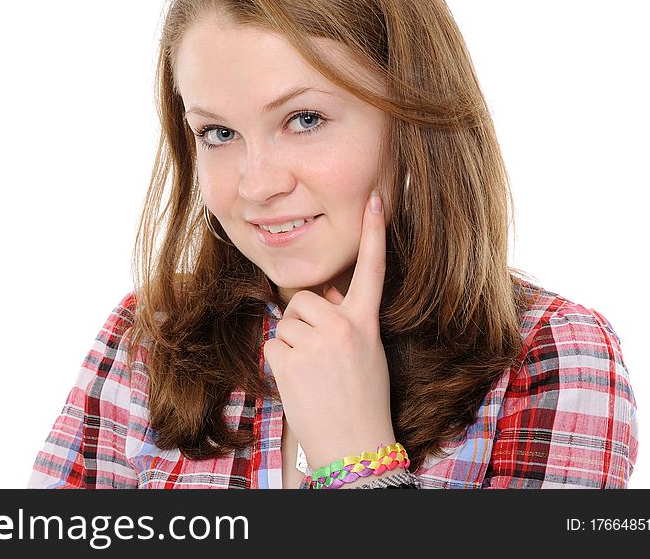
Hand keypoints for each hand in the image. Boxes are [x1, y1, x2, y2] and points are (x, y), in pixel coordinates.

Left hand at [263, 191, 394, 471]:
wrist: (355, 447)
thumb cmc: (362, 399)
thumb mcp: (367, 354)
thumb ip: (347, 320)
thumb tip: (325, 297)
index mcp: (365, 323)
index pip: (372, 271)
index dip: (374, 234)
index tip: (376, 201)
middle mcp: (342, 327)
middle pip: (304, 300)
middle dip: (305, 323)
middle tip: (320, 358)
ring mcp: (315, 344)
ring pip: (286, 323)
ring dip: (292, 345)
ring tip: (313, 374)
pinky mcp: (289, 361)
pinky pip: (273, 345)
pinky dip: (280, 363)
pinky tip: (299, 383)